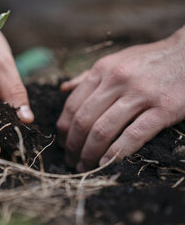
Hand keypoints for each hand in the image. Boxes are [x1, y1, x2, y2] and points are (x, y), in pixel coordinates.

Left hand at [57, 26, 184, 171]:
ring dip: (89, 153)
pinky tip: (105, 163)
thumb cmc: (148, 61)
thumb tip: (62, 89)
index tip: (62, 143)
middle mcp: (117, 80)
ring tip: (85, 166)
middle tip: (71, 160)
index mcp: (102, 70)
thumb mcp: (114, 61)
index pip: (73, 105)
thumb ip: (87, 76)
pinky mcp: (164, 107)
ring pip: (104, 129)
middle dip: (73, 145)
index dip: (64, 129)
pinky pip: (134, 134)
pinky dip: (116, 152)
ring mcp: (141, 94)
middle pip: (84, 120)